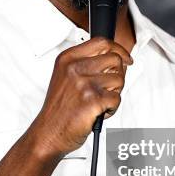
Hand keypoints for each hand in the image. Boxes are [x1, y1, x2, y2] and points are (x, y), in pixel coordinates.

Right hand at [29, 37, 132, 160]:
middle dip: (118, 75)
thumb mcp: (65, 77)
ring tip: (98, 102)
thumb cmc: (59, 109)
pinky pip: (117, 99)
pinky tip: (99, 112)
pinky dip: (112, 108)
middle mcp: (75, 68)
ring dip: (114, 93)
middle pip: (115, 59)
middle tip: (108, 88)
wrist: (48, 133)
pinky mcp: (93, 100)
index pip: (102, 42)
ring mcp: (84, 84)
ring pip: (119, 80)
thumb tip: (116, 58)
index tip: (126, 58)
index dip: (119, 49)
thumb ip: (86, 63)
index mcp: (67, 59)